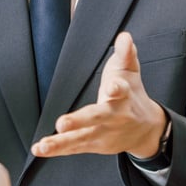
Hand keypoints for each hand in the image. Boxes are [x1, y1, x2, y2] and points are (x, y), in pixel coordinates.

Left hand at [31, 31, 167, 158]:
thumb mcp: (130, 70)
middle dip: (79, 121)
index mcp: (124, 95)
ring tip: (43, 144)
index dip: (117, 88)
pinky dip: (57, 149)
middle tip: (62, 124)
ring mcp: (103, 133)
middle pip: (96, 118)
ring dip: (60, 142)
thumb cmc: (132, 94)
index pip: (121, 90)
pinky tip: (39, 149)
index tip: (112, 86)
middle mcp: (113, 117)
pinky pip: (73, 147)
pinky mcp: (94, 144)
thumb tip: (124, 36)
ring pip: (81, 138)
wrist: (146, 129)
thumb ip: (126, 53)